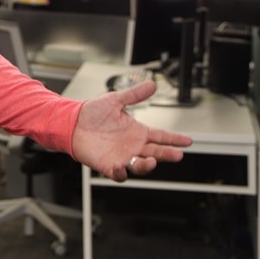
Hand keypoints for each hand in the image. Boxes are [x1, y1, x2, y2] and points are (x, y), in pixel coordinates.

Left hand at [71, 80, 192, 181]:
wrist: (71, 122)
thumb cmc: (92, 113)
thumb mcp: (115, 100)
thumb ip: (134, 95)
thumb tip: (151, 85)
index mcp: (138, 131)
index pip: (161, 136)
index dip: (174, 139)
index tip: (187, 141)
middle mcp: (133, 146)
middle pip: (155, 153)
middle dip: (167, 154)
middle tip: (177, 155)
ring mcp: (122, 156)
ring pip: (140, 166)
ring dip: (147, 165)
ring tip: (151, 161)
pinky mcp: (108, 165)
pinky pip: (118, 174)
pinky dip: (122, 173)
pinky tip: (123, 168)